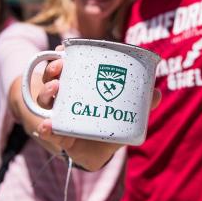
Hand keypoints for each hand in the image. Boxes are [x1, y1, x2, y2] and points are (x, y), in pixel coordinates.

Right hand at [31, 46, 161, 170]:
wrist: (88, 151)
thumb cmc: (102, 124)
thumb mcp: (118, 112)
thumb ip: (138, 105)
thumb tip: (157, 93)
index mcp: (73, 85)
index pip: (64, 66)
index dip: (61, 56)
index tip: (64, 49)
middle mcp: (59, 96)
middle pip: (50, 77)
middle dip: (53, 69)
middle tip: (59, 66)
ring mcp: (54, 114)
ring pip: (44, 98)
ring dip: (47, 91)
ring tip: (54, 87)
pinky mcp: (54, 133)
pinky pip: (46, 129)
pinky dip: (46, 128)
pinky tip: (47, 126)